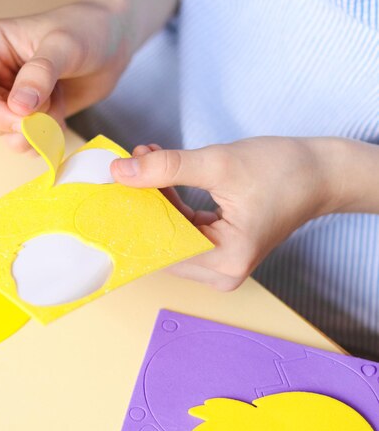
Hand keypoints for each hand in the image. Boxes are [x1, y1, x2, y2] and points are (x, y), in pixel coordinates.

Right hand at [0, 1, 129, 151]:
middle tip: (52, 106)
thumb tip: (18, 107)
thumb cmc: (86, 30)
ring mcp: (7, 96)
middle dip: (23, 123)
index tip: (27, 118)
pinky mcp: (25, 114)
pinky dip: (45, 137)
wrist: (111, 44)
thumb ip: (40, 74)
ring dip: (38, 130)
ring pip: (6, 134)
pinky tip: (60, 114)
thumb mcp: (64, 45)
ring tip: (59, 103)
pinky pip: (24, 141)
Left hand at [110, 137, 351, 290]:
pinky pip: (180, 228)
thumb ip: (166, 168)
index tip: (109, 189)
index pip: (160, 247)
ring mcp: (219, 263)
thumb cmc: (283, 170)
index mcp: (224, 261)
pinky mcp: (218, 248)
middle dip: (141, 202)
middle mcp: (220, 272)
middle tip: (124, 166)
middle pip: (161, 241)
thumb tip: (121, 172)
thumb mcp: (219, 164)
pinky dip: (168, 200)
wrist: (321, 172)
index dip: (131, 217)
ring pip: (168, 232)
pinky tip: (158, 170)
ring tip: (144, 158)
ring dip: (153, 197)